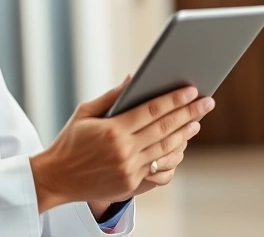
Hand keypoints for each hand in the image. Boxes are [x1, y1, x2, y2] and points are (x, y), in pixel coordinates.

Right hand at [30, 77, 214, 212]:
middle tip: (207, 102)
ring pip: (167, 150)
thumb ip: (111, 96)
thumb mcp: (85, 113)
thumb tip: (133, 79)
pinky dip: (173, 158)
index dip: (175, 99)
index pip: (152, 110)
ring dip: (185, 135)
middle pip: (166, 128)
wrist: (56, 178)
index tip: (192, 90)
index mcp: (112, 130)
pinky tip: (179, 146)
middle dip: (190, 113)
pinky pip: (160, 171)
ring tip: (196, 122)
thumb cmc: (69, 142)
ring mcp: (129, 170)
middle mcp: (124, 151)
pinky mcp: (130, 185)